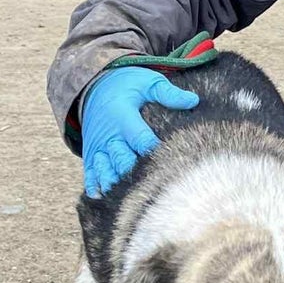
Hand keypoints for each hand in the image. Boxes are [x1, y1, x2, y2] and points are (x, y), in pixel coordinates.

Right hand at [82, 66, 198, 195]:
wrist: (95, 86)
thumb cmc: (129, 85)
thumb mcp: (148, 82)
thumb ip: (168, 93)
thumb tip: (193, 101)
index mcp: (124, 116)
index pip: (141, 139)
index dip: (154, 153)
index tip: (171, 165)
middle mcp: (110, 134)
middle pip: (122, 159)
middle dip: (135, 174)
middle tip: (154, 188)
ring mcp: (98, 146)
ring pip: (105, 170)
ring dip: (115, 184)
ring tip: (128, 200)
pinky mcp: (91, 154)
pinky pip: (90, 173)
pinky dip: (95, 185)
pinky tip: (102, 198)